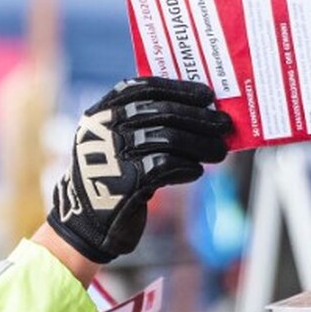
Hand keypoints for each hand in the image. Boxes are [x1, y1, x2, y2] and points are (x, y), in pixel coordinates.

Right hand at [47, 77, 233, 264]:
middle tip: (224, 124)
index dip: (179, 89)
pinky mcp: (125, 180)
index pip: (144, 88)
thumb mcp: (117, 144)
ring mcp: (113, 152)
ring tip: (219, 152)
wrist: (87, 223)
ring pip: (169, 137)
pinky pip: (168, 166)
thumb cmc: (112, 178)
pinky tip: (196, 171)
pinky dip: (187, 167)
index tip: (207, 95)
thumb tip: (201, 113)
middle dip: (199, 117)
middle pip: (162, 111)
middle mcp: (105, 127)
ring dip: (201, 144)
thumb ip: (145, 126)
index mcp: (102, 112)